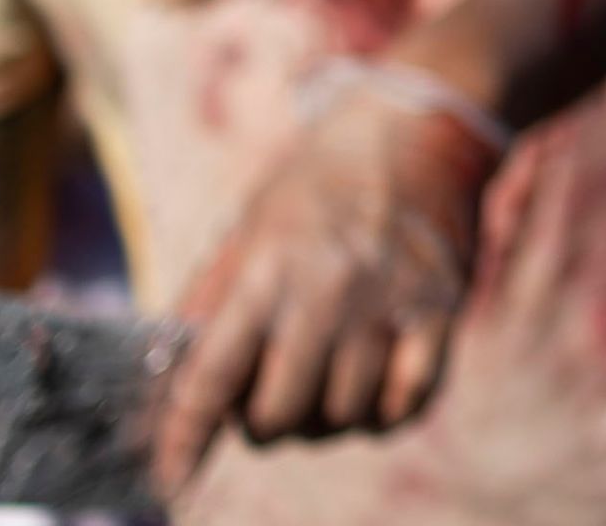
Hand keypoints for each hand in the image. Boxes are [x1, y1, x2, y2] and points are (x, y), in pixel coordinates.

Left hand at [157, 84, 499, 487]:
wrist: (416, 127)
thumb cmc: (314, 184)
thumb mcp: (246, 229)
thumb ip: (207, 305)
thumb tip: (164, 381)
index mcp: (266, 270)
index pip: (210, 378)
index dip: (182, 440)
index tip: (166, 480)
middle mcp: (326, 291)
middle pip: (278, 414)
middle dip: (263, 424)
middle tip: (269, 400)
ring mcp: (389, 303)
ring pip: (342, 416)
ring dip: (324, 418)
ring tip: (322, 387)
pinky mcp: (441, 309)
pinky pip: (408, 402)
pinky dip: (383, 415)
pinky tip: (372, 392)